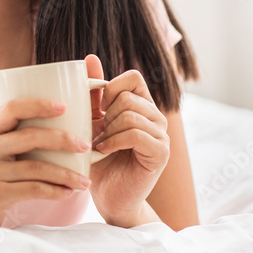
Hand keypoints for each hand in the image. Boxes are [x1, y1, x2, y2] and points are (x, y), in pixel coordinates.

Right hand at [0, 98, 92, 226]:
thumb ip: (13, 138)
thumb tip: (61, 124)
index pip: (11, 108)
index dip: (38, 105)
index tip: (63, 107)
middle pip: (29, 136)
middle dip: (63, 139)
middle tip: (84, 146)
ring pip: (36, 167)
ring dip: (66, 174)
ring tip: (84, 180)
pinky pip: (34, 189)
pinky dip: (55, 191)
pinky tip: (68, 192)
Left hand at [85, 54, 169, 226]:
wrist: (109, 196)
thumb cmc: (99, 159)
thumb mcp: (92, 121)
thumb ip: (94, 94)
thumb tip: (90, 56)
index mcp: (142, 106)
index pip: (133, 77)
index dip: (110, 88)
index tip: (98, 108)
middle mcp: (156, 117)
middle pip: (128, 96)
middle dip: (105, 114)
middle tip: (96, 133)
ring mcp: (162, 135)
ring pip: (131, 114)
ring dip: (107, 130)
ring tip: (98, 144)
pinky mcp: (161, 153)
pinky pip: (136, 134)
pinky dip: (113, 140)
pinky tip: (102, 150)